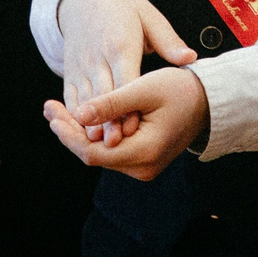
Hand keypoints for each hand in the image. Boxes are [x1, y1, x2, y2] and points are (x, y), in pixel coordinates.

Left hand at [45, 66, 209, 179]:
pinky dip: (93, 135)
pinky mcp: (142, 160)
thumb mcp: (144, 88)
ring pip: (100, 154)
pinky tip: (79, 118)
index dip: (68, 135)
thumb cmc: (180, 89)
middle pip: (93, 156)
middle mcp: (142, 167)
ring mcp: (142, 167)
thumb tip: (80, 114)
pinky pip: (110, 151)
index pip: (93, 153)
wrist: (208, 101)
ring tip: (57, 111)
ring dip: (78, 133)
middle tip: (49, 107)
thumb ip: (112, 103)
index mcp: (144, 152)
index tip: (52, 112)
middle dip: (69, 132)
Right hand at [55, 0, 194, 144]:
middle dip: (107, 121)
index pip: (124, 80)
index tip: (132, 128)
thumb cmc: (124, 8)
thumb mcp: (149, 17)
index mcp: (120, 44)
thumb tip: (190, 58)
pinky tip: (82, 134)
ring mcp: (81, 65)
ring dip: (88, 123)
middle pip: (102, 94)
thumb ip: (168, 41)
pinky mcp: (70, 71)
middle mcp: (97, 56)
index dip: (127, 105)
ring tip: (97, 147)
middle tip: (115, 146)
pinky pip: (70, 97)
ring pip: (83, 99)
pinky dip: (74, 115)